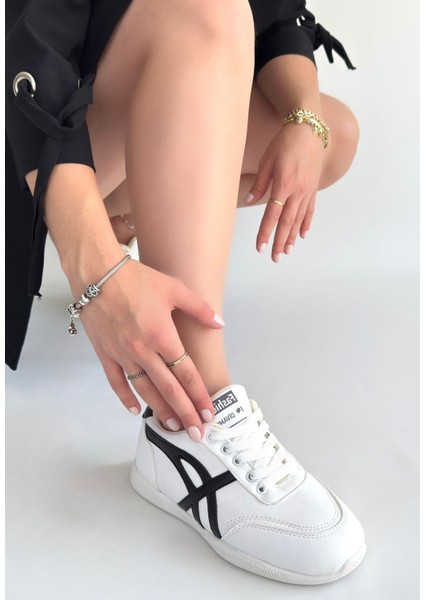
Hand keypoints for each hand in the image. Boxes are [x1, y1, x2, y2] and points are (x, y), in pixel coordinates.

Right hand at [76, 260, 224, 439]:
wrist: (97, 273)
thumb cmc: (136, 278)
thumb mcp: (174, 288)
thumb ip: (199, 309)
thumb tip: (219, 323)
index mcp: (163, 336)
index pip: (187, 374)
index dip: (199, 395)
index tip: (209, 413)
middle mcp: (143, 350)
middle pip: (169, 389)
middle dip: (185, 413)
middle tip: (197, 432)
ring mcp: (123, 354)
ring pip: (145, 390)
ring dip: (160, 410)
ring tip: (173, 426)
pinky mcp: (105, 354)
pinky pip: (117, 382)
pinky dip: (126, 398)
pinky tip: (135, 410)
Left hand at [246, 123, 323, 260]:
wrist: (309, 129)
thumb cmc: (284, 142)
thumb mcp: (267, 161)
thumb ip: (259, 184)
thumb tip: (250, 202)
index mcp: (283, 185)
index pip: (272, 215)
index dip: (266, 233)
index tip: (260, 247)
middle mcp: (297, 192)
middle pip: (287, 223)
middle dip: (280, 242)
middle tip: (275, 258)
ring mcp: (307, 191)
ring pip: (298, 219)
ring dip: (292, 237)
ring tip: (287, 252)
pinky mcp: (313, 188)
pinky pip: (310, 210)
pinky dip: (305, 224)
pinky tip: (302, 235)